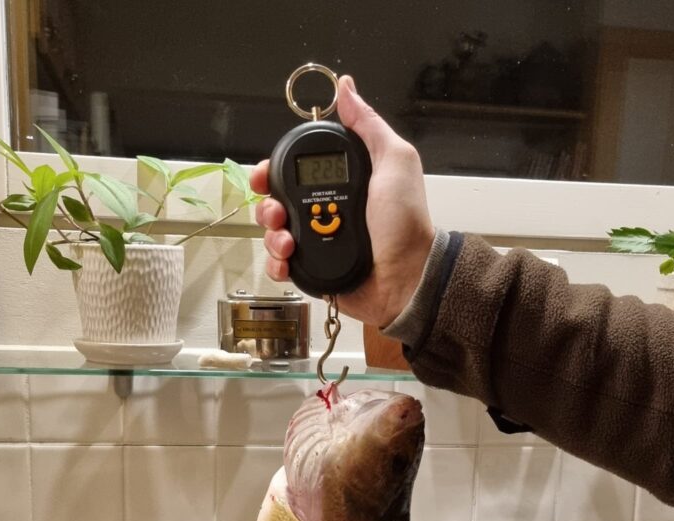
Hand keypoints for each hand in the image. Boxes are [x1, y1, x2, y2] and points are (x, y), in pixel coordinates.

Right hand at [250, 75, 434, 327]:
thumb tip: (346, 88)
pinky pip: (281, 265)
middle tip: (277, 212)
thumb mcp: (395, 162)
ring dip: (272, 234)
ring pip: (274, 233)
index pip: (297, 169)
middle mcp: (326, 210)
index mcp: (342, 183)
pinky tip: (286, 260)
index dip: (275, 168)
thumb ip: (369, 126)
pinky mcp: (314, 271)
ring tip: (287, 241)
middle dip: (268, 205)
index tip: (266, 175)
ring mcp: (318, 241)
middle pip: (278, 201)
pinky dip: (276, 264)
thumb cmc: (405, 224)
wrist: (407, 278)